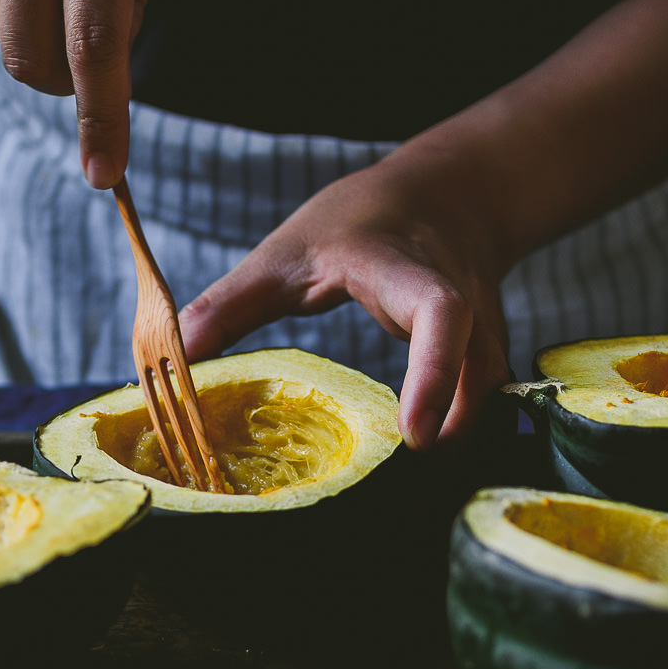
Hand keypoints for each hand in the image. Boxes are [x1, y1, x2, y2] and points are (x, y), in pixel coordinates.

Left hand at [177, 145, 513, 449]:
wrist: (448, 194)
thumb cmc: (360, 220)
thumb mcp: (287, 250)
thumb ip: (231, 303)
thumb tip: (173, 357)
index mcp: (401, 269)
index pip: (440, 314)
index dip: (432, 375)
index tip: (412, 434)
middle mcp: (458, 296)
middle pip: (482, 365)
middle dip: (456, 421)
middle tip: (413, 466)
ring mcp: (485, 324)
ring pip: (494, 388)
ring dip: (464, 432)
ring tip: (418, 474)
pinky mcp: (491, 347)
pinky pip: (490, 396)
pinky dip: (465, 426)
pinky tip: (434, 456)